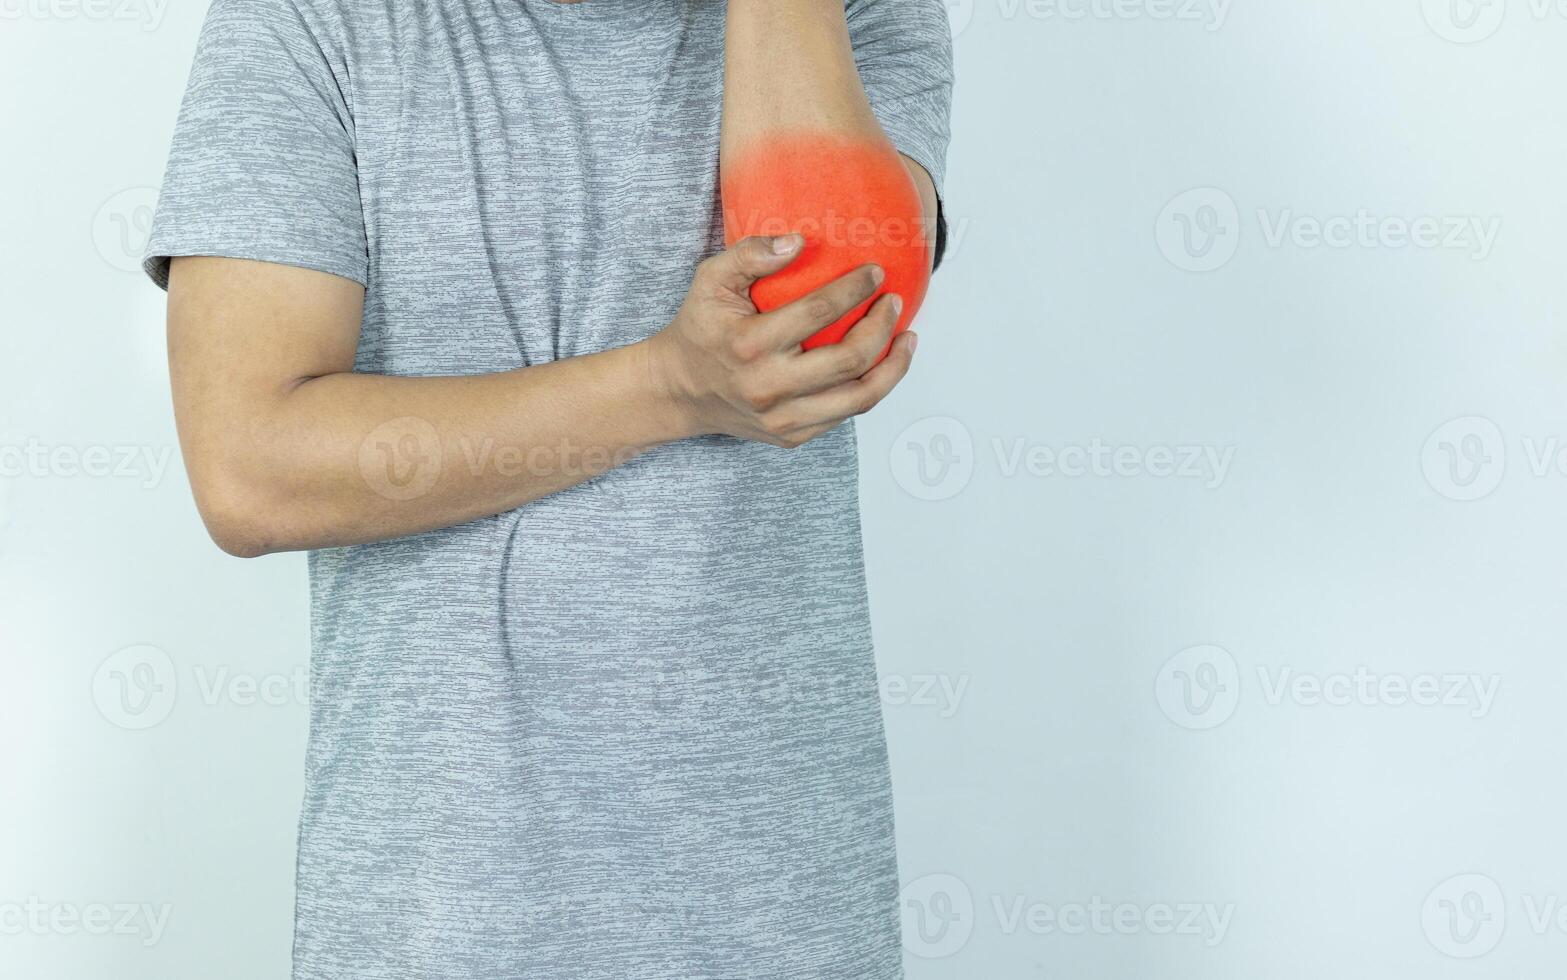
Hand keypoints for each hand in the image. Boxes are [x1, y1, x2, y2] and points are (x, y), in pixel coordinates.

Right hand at [644, 234, 917, 448]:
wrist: (679, 391)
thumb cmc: (700, 329)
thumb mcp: (710, 281)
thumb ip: (749, 254)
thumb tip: (799, 241)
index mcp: (748, 345)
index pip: (817, 312)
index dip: (854, 289)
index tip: (875, 272)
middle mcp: (768, 387)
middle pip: (849, 360)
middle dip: (882, 326)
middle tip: (895, 302)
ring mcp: (782, 418)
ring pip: (859, 398)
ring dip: (893, 366)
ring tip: (908, 338)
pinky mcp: (792, 436)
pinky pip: (846, 414)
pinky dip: (873, 388)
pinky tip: (884, 364)